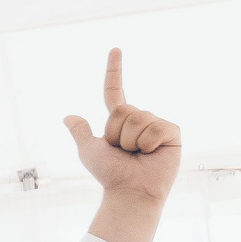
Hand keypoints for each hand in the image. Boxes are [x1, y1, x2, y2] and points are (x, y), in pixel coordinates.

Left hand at [64, 48, 179, 203]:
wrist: (131, 192)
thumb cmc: (111, 175)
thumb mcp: (90, 152)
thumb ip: (81, 133)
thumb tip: (68, 117)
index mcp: (120, 121)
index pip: (115, 91)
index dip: (114, 70)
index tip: (115, 49)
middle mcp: (140, 119)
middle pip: (123, 110)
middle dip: (117, 133)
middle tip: (124, 152)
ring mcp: (157, 125)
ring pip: (138, 118)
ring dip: (131, 141)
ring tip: (138, 155)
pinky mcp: (172, 133)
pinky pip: (155, 127)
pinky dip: (148, 143)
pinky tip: (152, 155)